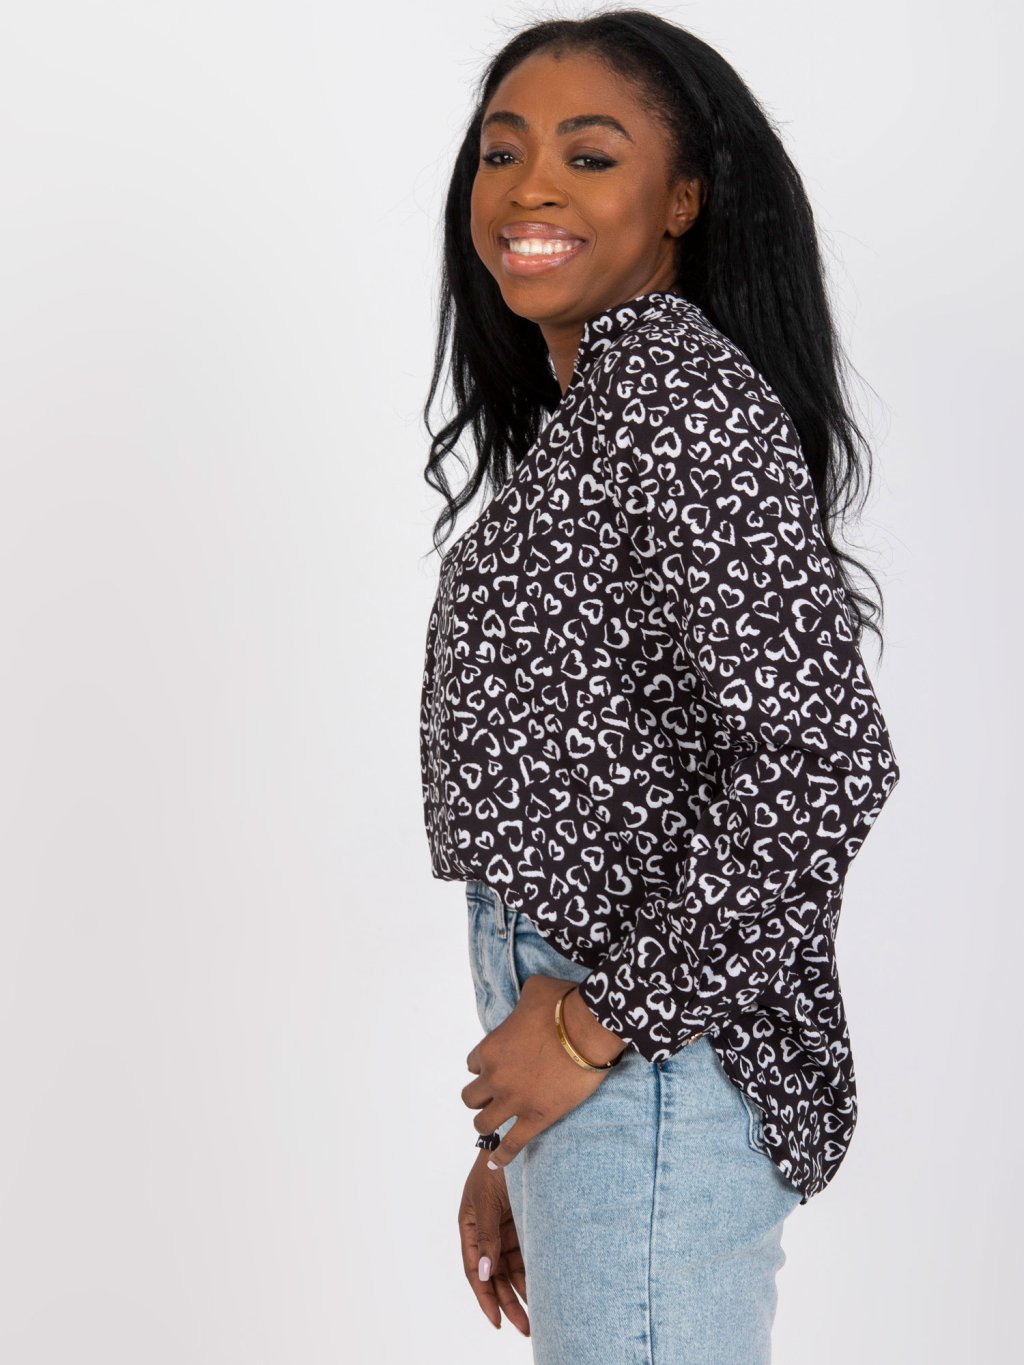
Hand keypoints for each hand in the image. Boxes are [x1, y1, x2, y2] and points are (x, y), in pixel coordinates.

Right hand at [458, 1148, 528, 1335]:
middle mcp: (487, 1233)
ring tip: (538, 1316)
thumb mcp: (485, 1201)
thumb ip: (485, 1236)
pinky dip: (533, 1272)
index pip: (474, 1271)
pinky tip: (544, 1288)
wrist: (516, 1138)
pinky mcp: (524, 1223)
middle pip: (495, 1276)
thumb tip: (483, 1273)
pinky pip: (527, 1253)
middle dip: (508, 1303)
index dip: (485, 1297)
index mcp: (470, 1227)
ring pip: (512, 1270)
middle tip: (525, 1327)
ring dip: (522, 1292)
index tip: (497, 1321)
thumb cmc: (494, 1166)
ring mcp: (506, 1229)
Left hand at [462, 974, 626, 1171]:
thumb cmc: (562, 1004)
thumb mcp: (533, 990)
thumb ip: (521, 1003)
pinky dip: (502, 1156)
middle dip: (481, 1095)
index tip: (498, 1065)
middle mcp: (495, 1077)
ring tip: (494, 1122)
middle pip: (471, 1096)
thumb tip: (528, 1004)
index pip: (472, 1064)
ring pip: (483, 1123)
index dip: (485, 1065)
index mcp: (489, 1048)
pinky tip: (496, 1163)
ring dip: (487, 1121)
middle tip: (495, 1093)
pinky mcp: (536, 1118)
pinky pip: (512, 1144)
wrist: (589, 1029)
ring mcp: (513, 1101)